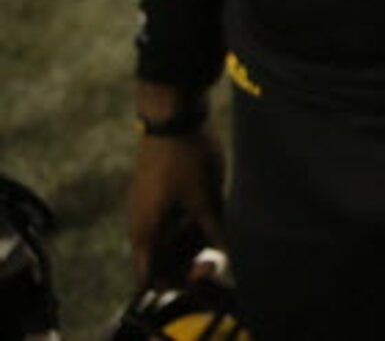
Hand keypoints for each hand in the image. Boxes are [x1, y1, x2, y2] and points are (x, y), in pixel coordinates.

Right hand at [127, 125, 224, 285]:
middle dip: (188, 260)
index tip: (199, 273)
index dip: (173, 283)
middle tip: (216, 253)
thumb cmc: (187, 159)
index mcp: (146, 233)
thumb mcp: (207, 199)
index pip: (149, 277)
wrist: (173, 118)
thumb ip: (215, 232)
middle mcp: (139, 226)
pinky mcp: (154, 195)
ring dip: (191, 240)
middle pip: (160, 260)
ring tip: (216, 227)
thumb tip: (228, 254)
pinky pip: (169, 220)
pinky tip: (211, 209)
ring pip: (167, 239)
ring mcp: (145, 209)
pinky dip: (188, 223)